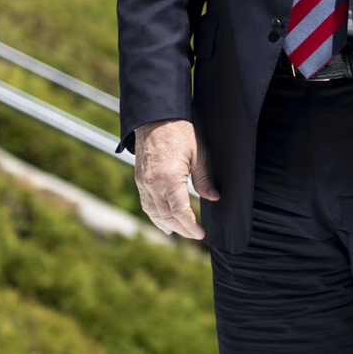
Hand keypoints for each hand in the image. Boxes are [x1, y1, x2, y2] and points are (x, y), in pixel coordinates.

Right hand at [134, 118, 217, 239]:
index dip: (191, 226)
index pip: (180, 211)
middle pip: (167, 216)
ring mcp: (144, 183)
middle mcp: (153, 184)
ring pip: (155, 213)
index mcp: (170, 178)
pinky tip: (163, 223)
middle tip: (195, 235)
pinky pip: (146, 205)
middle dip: (182, 229)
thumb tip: (213, 198)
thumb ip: (204, 179)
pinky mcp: (139, 181)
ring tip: (181, 232)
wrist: (156, 118)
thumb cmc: (180, 132)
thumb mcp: (199, 154)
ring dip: (168, 225)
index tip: (200, 234)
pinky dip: (155, 217)